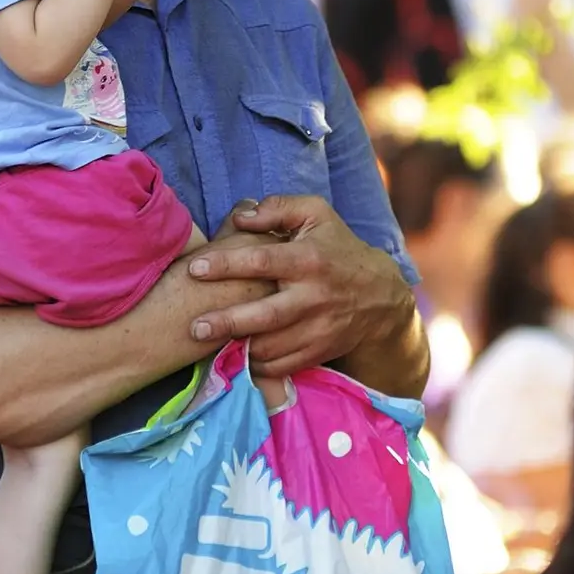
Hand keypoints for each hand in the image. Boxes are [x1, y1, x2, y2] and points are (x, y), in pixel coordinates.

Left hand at [184, 195, 413, 374]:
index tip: (195, 268)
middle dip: (227, 322)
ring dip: (238, 348)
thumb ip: (278, 207)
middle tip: (194, 327)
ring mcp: (318, 328)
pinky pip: (282, 366)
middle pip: (264, 315)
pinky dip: (257, 365)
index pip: (262, 262)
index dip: (226, 265)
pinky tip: (237, 356)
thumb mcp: (317, 215)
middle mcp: (314, 297)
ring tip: (207, 344)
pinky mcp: (319, 351)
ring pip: (271, 347)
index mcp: (309, 259)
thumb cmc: (337, 248)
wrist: (380, 296)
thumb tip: (240, 217)